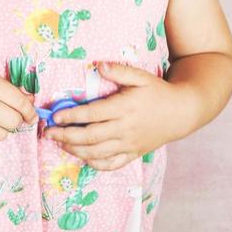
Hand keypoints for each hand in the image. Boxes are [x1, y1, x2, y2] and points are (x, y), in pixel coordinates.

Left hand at [42, 60, 186, 170]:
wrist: (182, 113)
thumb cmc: (158, 92)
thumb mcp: (141, 77)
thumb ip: (119, 71)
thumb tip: (98, 66)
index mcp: (124, 108)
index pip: (92, 114)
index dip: (72, 116)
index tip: (55, 116)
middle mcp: (125, 129)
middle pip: (90, 137)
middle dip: (66, 136)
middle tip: (48, 133)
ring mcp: (129, 144)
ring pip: (97, 153)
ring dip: (76, 150)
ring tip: (60, 143)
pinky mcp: (133, 154)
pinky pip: (112, 164)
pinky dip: (95, 164)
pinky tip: (83, 157)